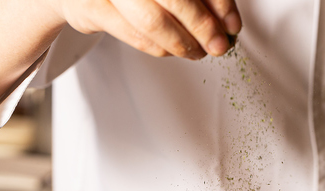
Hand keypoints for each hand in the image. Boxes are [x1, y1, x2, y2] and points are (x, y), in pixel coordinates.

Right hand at [49, 0, 241, 58]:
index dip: (219, 2)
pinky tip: (173, 50)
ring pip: (153, 22)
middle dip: (203, 27)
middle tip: (218, 46)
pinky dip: (160, 49)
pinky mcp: (92, 8)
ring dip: (182, 44)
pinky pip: (135, 37)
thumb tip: (227, 22)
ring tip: (199, 52)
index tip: (232, 24)